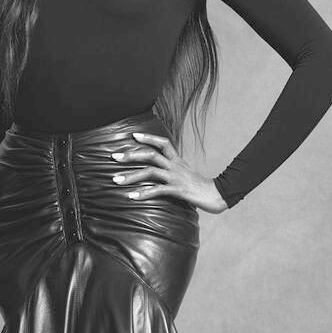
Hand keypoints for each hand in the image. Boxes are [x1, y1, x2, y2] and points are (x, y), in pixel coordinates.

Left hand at [110, 131, 228, 213]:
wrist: (217, 195)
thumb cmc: (199, 186)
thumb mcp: (185, 173)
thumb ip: (173, 169)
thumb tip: (160, 170)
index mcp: (177, 160)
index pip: (162, 143)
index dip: (148, 138)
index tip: (133, 135)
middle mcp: (175, 166)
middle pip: (150, 155)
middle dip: (131, 155)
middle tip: (114, 157)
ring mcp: (175, 178)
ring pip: (150, 172)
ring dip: (131, 176)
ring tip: (116, 180)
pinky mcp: (177, 190)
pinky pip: (157, 191)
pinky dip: (143, 193)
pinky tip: (132, 196)